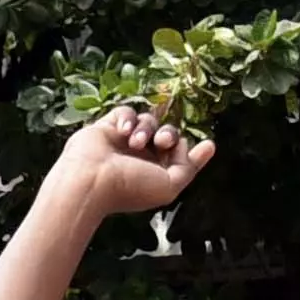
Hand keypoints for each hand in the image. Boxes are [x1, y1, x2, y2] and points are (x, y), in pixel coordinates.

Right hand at [46, 101, 215, 221]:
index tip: (202, 145)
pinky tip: (123, 131)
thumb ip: (189, 168)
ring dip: (146, 129)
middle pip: (166, 133)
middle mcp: (140, 157)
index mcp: (154, 172)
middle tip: (161, 142)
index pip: (177, 153)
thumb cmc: (129, 188)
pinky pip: (126, 112)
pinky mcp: (107, 127)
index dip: (185, 148)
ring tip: (134, 143)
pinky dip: (128, 119)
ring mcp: (123, 141)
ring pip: (148, 121)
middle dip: (168, 134)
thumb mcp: (169, 185)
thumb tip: (209, 146)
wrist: (91, 180)